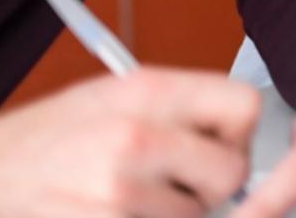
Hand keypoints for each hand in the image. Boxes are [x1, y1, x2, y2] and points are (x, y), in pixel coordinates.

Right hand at [0, 69, 257, 217]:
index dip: (238, 133)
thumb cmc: (50, 136)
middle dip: (213, 184)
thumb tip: (239, 136)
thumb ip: (180, 109)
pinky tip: (109, 211)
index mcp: (148, 91)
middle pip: (231, 171)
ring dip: (172, 213)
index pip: (244, 106)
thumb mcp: (115, 96)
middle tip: (181, 182)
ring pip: (194, 214)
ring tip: (126, 195)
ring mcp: (119, 190)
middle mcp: (137, 136)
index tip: (218, 144)